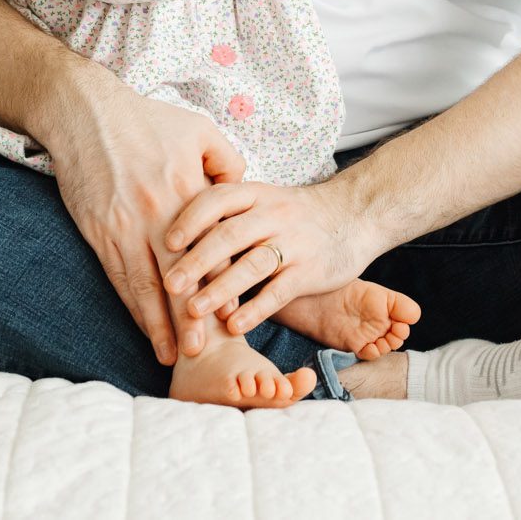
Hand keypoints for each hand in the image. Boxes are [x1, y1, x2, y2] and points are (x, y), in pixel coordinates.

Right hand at [42, 77, 246, 365]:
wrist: (85, 112)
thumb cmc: (145, 119)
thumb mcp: (199, 129)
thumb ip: (227, 161)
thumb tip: (243, 188)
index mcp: (186, 193)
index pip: (209, 251)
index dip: (222, 286)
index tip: (234, 316)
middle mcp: (157, 216)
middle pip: (180, 278)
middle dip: (193, 320)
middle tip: (206, 353)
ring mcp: (124, 227)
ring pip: (146, 286)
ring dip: (160, 325)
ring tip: (175, 356)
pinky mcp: (99, 232)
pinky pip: (118, 277)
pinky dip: (132, 306)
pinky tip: (143, 327)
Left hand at [160, 178, 376, 346]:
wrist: (355, 214)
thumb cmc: (296, 213)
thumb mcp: (263, 199)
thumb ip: (228, 215)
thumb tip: (175, 233)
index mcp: (256, 195)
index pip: (217, 200)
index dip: (190, 220)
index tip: (166, 242)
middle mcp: (273, 215)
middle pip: (229, 236)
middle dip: (196, 262)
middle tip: (169, 284)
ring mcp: (293, 243)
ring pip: (252, 265)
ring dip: (220, 289)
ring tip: (193, 311)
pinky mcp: (310, 271)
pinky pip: (279, 292)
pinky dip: (256, 310)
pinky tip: (235, 326)